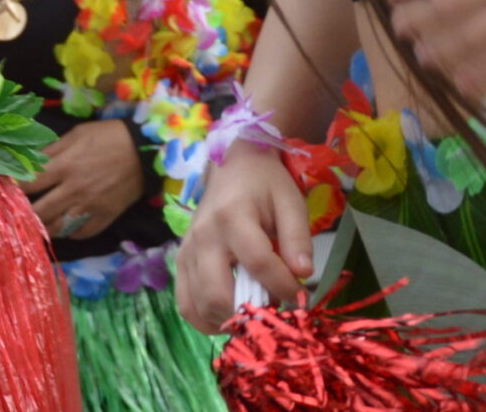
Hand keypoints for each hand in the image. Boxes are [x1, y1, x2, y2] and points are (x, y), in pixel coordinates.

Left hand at [19, 118, 145, 242]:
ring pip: (57, 228)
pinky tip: (63, 226)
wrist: (146, 151)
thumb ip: (51, 150)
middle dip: (22, 213)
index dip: (13, 188)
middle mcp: (74, 191)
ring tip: (35, 223)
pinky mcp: (105, 218)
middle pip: (38, 211)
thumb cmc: (108, 136)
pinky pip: (80, 234)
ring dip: (43, 226)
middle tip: (14, 213)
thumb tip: (28, 161)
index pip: (28, 184)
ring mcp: (90, 208)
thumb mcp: (77, 134)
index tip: (3, 190)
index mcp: (65, 166)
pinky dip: (69, 232)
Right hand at [175, 139, 311, 333]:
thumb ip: (298, 238)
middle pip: (219, 294)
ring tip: (253, 312)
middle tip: (273, 311)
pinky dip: (206, 319)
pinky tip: (229, 315)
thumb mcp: (290, 201)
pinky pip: (186, 305)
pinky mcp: (181, 262)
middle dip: (250, 313)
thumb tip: (304, 274)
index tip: (301, 297)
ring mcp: (188, 251)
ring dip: (229, 321)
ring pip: (200, 306)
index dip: (283, 286)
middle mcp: (204, 237)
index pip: (258, 263)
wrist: (231, 166)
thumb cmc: (265, 183)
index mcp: (233, 216)